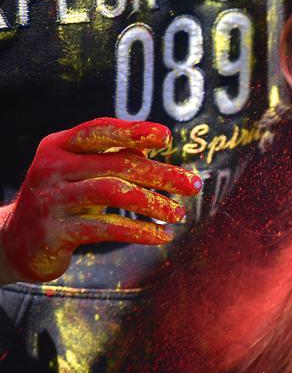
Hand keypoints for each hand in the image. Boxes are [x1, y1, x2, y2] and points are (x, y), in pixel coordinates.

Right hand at [0, 118, 201, 282]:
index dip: (132, 131)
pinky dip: (138, 231)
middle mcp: (51, 167)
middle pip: (116, 163)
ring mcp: (50, 199)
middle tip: (193, 185)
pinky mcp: (54, 232)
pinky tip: (161, 236)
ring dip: (153, 203)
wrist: (14, 242)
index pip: (99, 130)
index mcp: (59, 146)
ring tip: (179, 213)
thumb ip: (112, 159)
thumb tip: (156, 147)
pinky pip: (105, 227)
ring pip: (112, 192)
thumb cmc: (63, 200)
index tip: (166, 137)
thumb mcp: (81, 174)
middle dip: (160, 174)